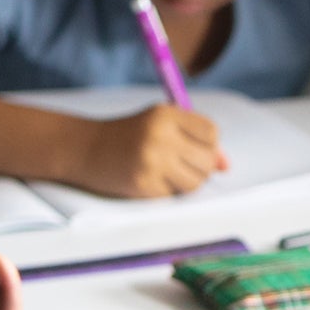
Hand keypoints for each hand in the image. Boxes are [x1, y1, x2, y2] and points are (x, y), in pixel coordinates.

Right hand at [71, 104, 223, 196]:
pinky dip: (166, 192)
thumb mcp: (159, 124)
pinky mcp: (143, 184)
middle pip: (207, 160)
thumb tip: (225, 166)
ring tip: (168, 174)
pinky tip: (150, 180)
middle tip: (180, 165)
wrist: (84, 148)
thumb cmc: (128, 135)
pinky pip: (173, 195)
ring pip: (195, 182)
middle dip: (200, 167)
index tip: (192, 147)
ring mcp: (151, 161)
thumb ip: (194, 139)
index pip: (211, 133)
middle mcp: (160, 135)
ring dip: (186, 183)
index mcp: (166, 114)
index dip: (208, 144)